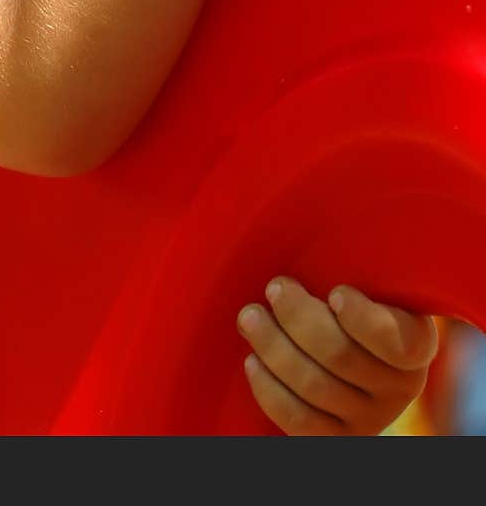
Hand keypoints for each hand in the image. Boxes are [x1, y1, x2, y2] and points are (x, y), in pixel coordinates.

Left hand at [237, 276, 438, 434]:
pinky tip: (253, 361)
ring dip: (273, 347)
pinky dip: (269, 389)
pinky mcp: (336, 437)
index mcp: (415, 342)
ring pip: (314, 386)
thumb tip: (309, 226)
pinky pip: (298, 420)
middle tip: (274, 288)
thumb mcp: (369, 281)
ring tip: (249, 316)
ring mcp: (369, 419)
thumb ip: (355, 267)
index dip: (363, 320)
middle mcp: (399, 388)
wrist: (350, 350)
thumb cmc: (352, 297)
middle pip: (340, 356)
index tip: (336, 292)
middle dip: (298, 318)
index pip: (393, 339)